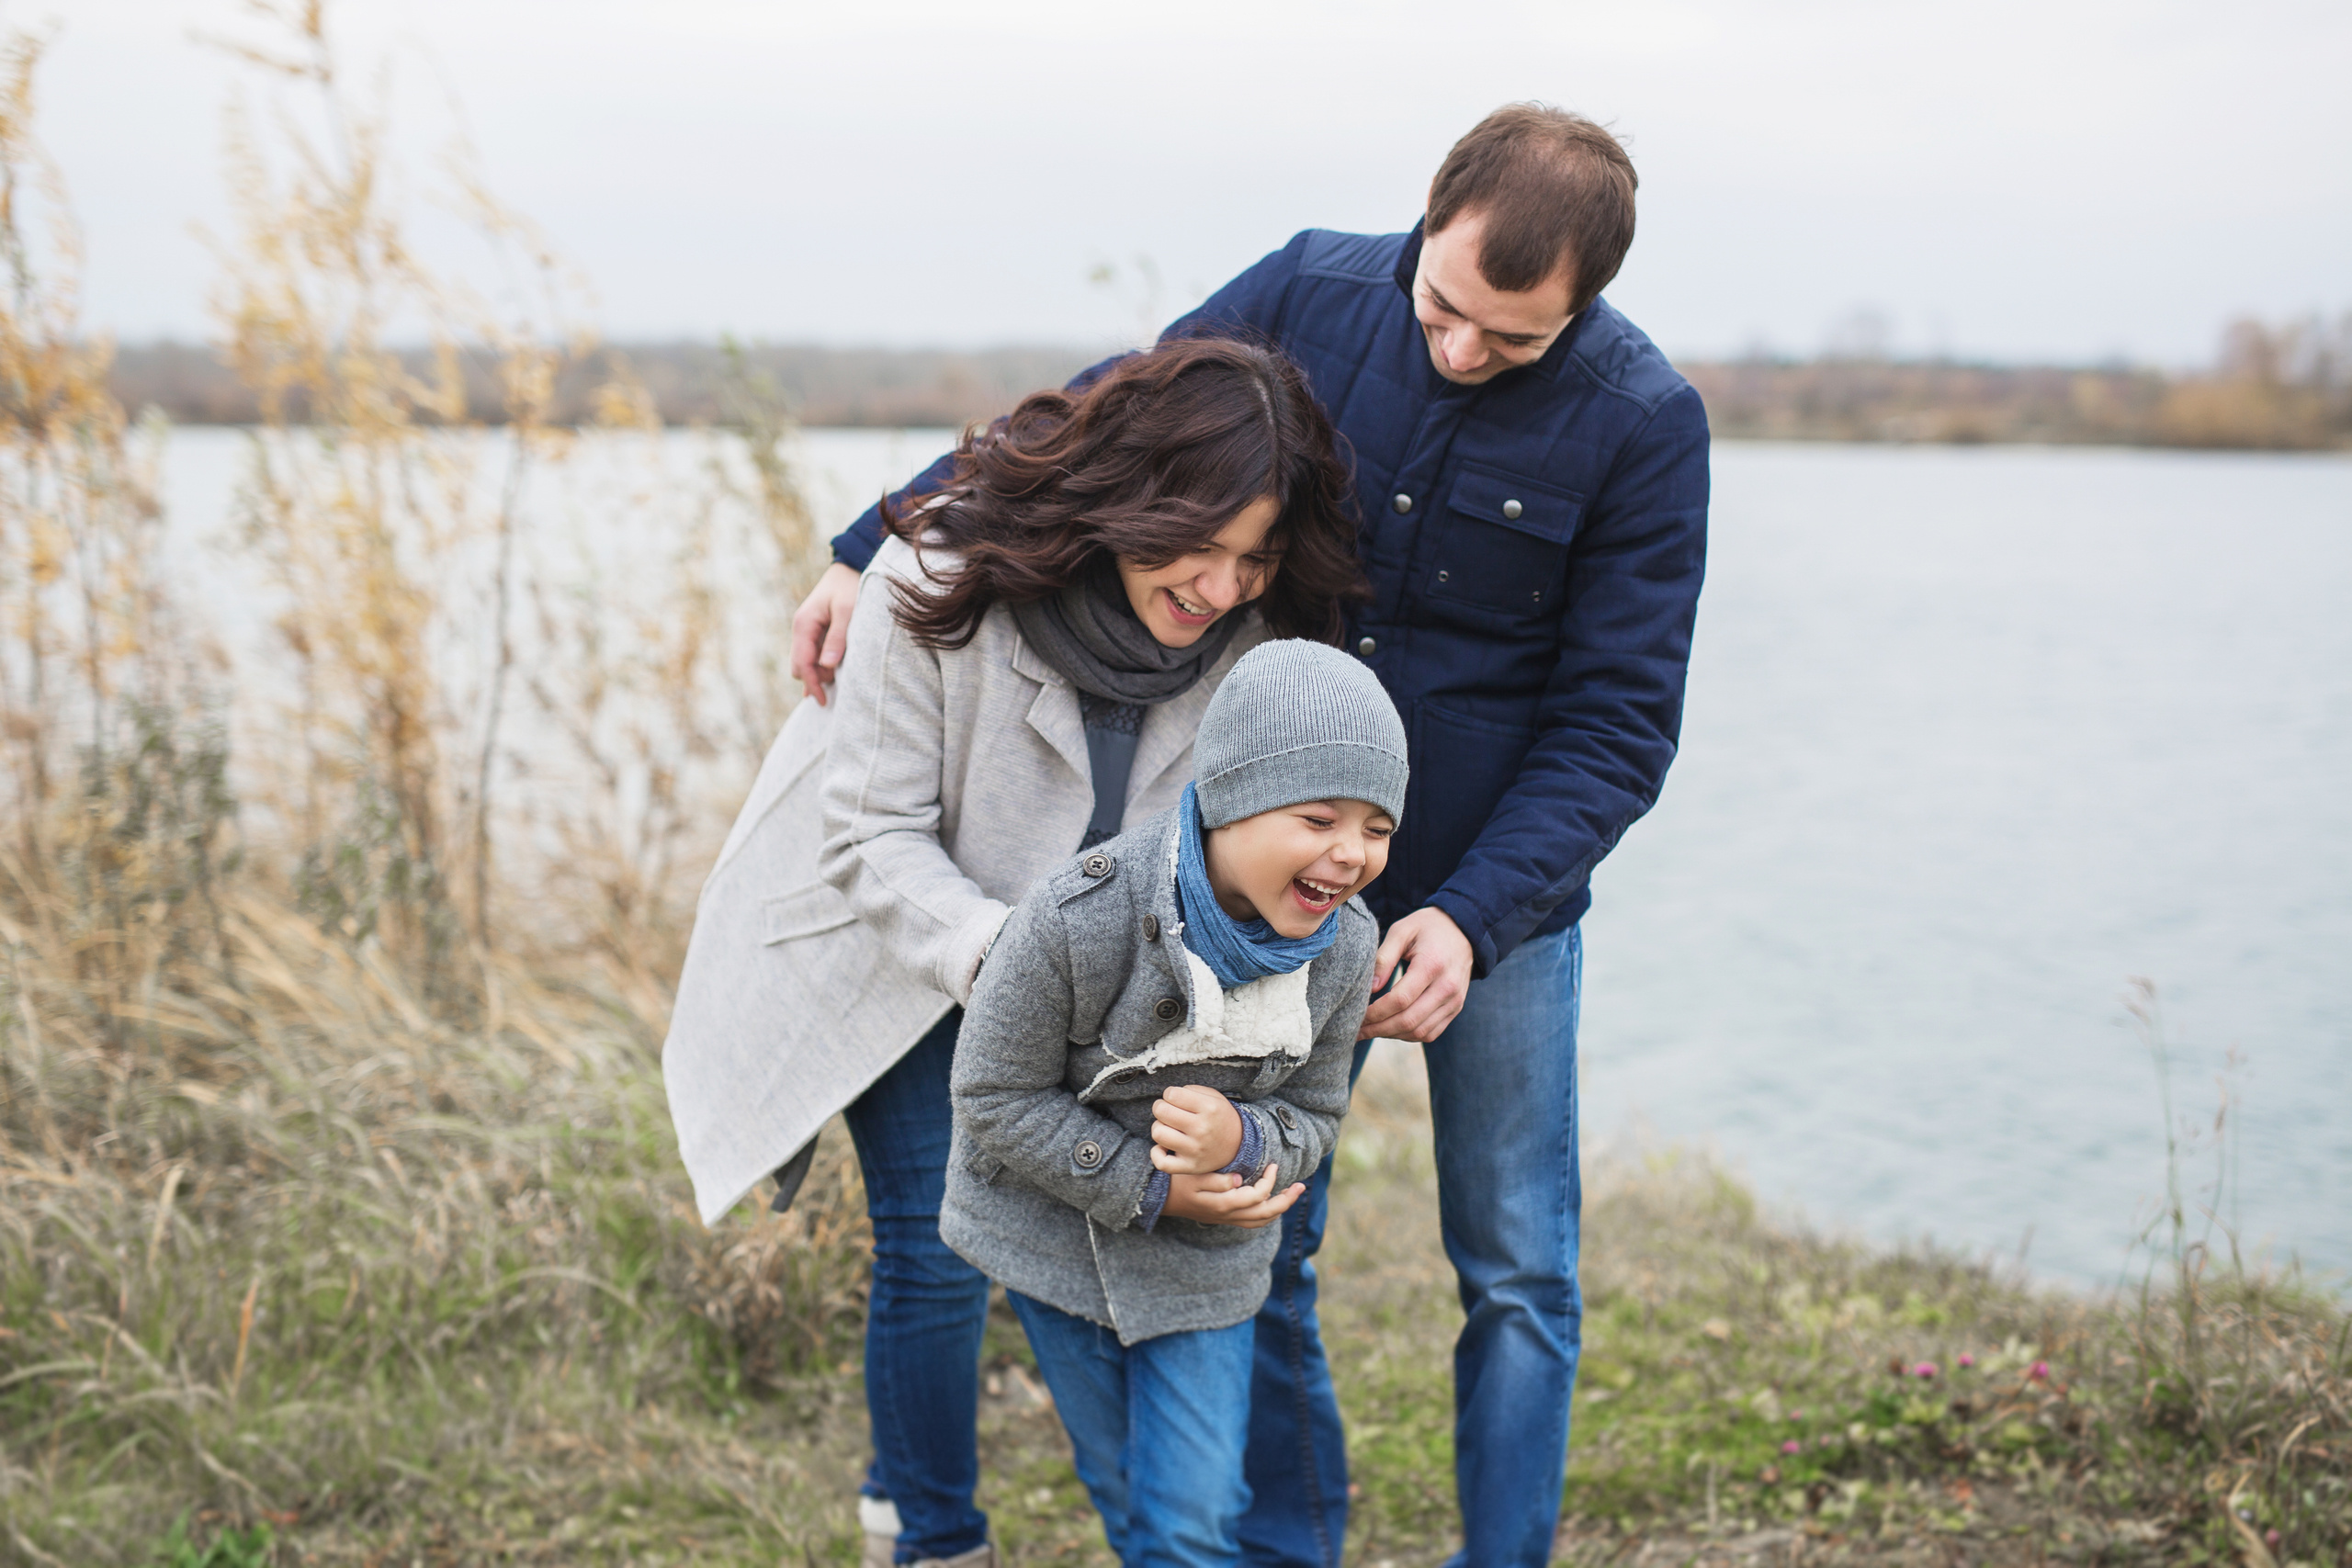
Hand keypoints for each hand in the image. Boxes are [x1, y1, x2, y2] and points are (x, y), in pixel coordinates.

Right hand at [790, 562, 863, 705]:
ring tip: (843, 677)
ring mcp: (808, 630)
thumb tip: (827, 666)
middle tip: (839, 686)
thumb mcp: (848, 611)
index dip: (812, 684)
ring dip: (820, 673)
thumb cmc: (851, 586)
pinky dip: (822, 665)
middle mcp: (801, 628)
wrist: (851, 566)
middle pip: (800, 666)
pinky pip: (814, 654)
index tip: (823, 701)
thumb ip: (838, 638)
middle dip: (815, 679)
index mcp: (804, 624)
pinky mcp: (817, 631)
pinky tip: (832, 676)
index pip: (802, 663)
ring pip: (806, 662)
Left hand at [1150, 1084, 1242, 1174]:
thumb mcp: (1214, 1098)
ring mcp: (1195, 1150)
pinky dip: (1157, 1153)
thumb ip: (1192, 1090)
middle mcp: (1202, 1129)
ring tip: (1168, 1128)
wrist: (1239, 1146)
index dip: (1170, 1094)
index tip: (1175, 1099)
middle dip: (1161, 1108)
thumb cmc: (1220, 1118)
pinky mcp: (1190, 1166)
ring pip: (1158, 1134)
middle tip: (1168, 1111)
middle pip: (1162, 1112)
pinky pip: (1162, 1163)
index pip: (1171, 1094)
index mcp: (1210, 1108)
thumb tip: (1169, 1095)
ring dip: (1159, 1128)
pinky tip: (1164, 1147)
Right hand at [1161, 1164, 1302, 1228]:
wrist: (1159, 1197)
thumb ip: (1218, 1180)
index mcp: (1223, 1204)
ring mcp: (1226, 1219)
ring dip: (1279, 1209)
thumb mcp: (1194, 1177)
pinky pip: (1251, 1223)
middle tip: (1301, 1186)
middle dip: (1285, 1201)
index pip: (1257, 1197)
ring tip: (1291, 1195)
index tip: (1272, 1165)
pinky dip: (1266, 1215)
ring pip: (1260, 1221)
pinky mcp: (1223, 1218)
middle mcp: (1228, 1215)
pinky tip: (1271, 1204)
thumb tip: (1240, 1180)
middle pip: (1265, 1214)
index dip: (1269, 1181)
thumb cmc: (1176, 1181)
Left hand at [1357, 906, 1473, 1042]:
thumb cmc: (1427, 928)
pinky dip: (1408, 1035)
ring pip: (1420, 1032)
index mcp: (1432, 964)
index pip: (1400, 1000)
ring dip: (1392, 1035)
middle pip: (1409, 1020)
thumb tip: (1371, 988)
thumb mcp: (1402, 931)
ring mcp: (1454, 1000)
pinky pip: (1431, 1033)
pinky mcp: (1456, 1008)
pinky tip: (1391, 1029)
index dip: (1375, 1012)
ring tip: (1370, 1030)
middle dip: (1379, 1029)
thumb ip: (1384, 957)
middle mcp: (1447, 987)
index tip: (1357, 1015)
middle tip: (1357, 1030)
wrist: (1464, 931)